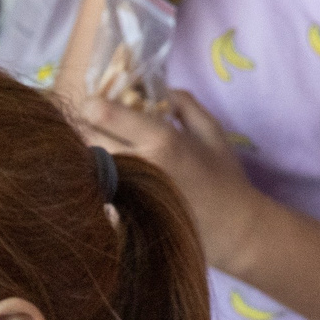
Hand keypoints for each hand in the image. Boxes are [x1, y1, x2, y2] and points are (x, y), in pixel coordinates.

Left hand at [76, 89, 261, 264]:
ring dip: (93, 156)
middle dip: (89, 130)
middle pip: (86, 139)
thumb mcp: (212, 132)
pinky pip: (97, 192)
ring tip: (113, 154)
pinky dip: (101, 184)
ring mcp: (126, 194)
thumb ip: (184, 104)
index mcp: (160, 140)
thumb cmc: (224, 179)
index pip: (101, 114)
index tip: (98, 105)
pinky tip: (120, 182)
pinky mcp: (121, 217)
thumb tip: (158, 88)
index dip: (93, 105)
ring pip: (89, 165)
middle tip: (103, 130)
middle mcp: (138, 166)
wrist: (233, 231)